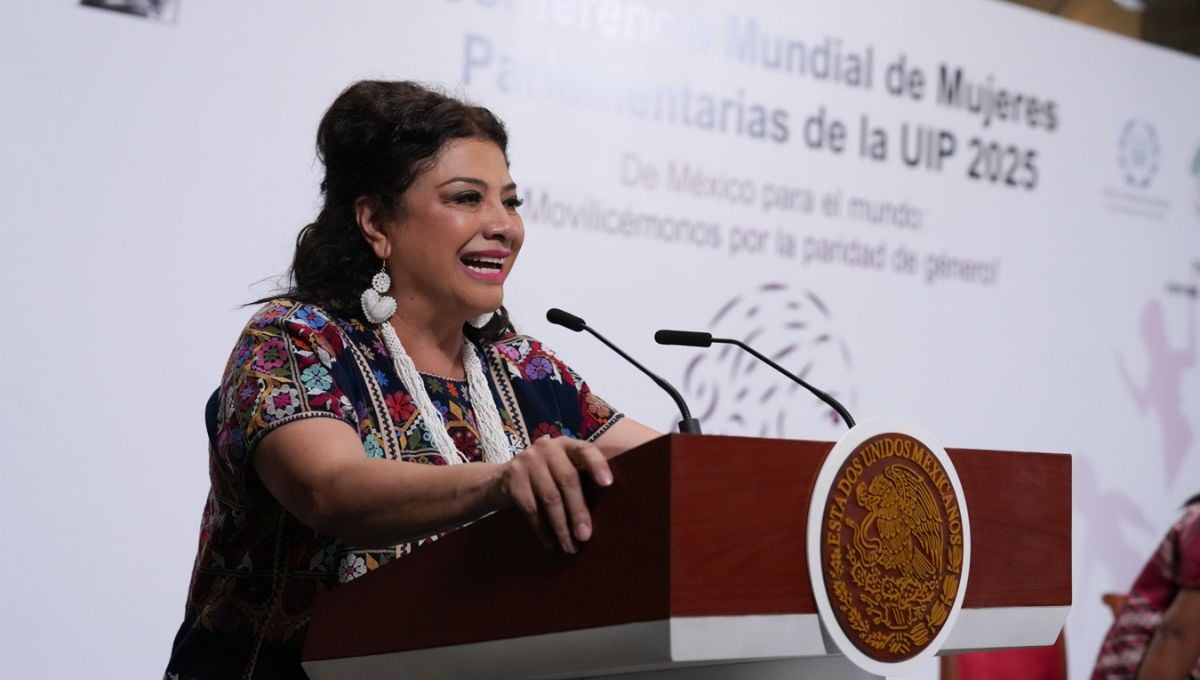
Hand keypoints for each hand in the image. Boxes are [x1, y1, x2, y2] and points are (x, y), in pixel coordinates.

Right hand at [490, 436, 612, 553]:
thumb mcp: (560, 470)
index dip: (597, 465)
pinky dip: (543, 530)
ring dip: (562, 526)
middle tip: (586, 536)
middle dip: (578, 511)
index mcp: (566, 444)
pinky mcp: (512, 478)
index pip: (585, 450)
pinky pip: (532, 509)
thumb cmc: (543, 479)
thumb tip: (609, 510)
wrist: (498, 481)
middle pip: (568, 480)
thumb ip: (580, 478)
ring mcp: (528, 461)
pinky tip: (551, 543)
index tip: (608, 484)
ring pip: (550, 498)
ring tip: (570, 546)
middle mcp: (547, 447)